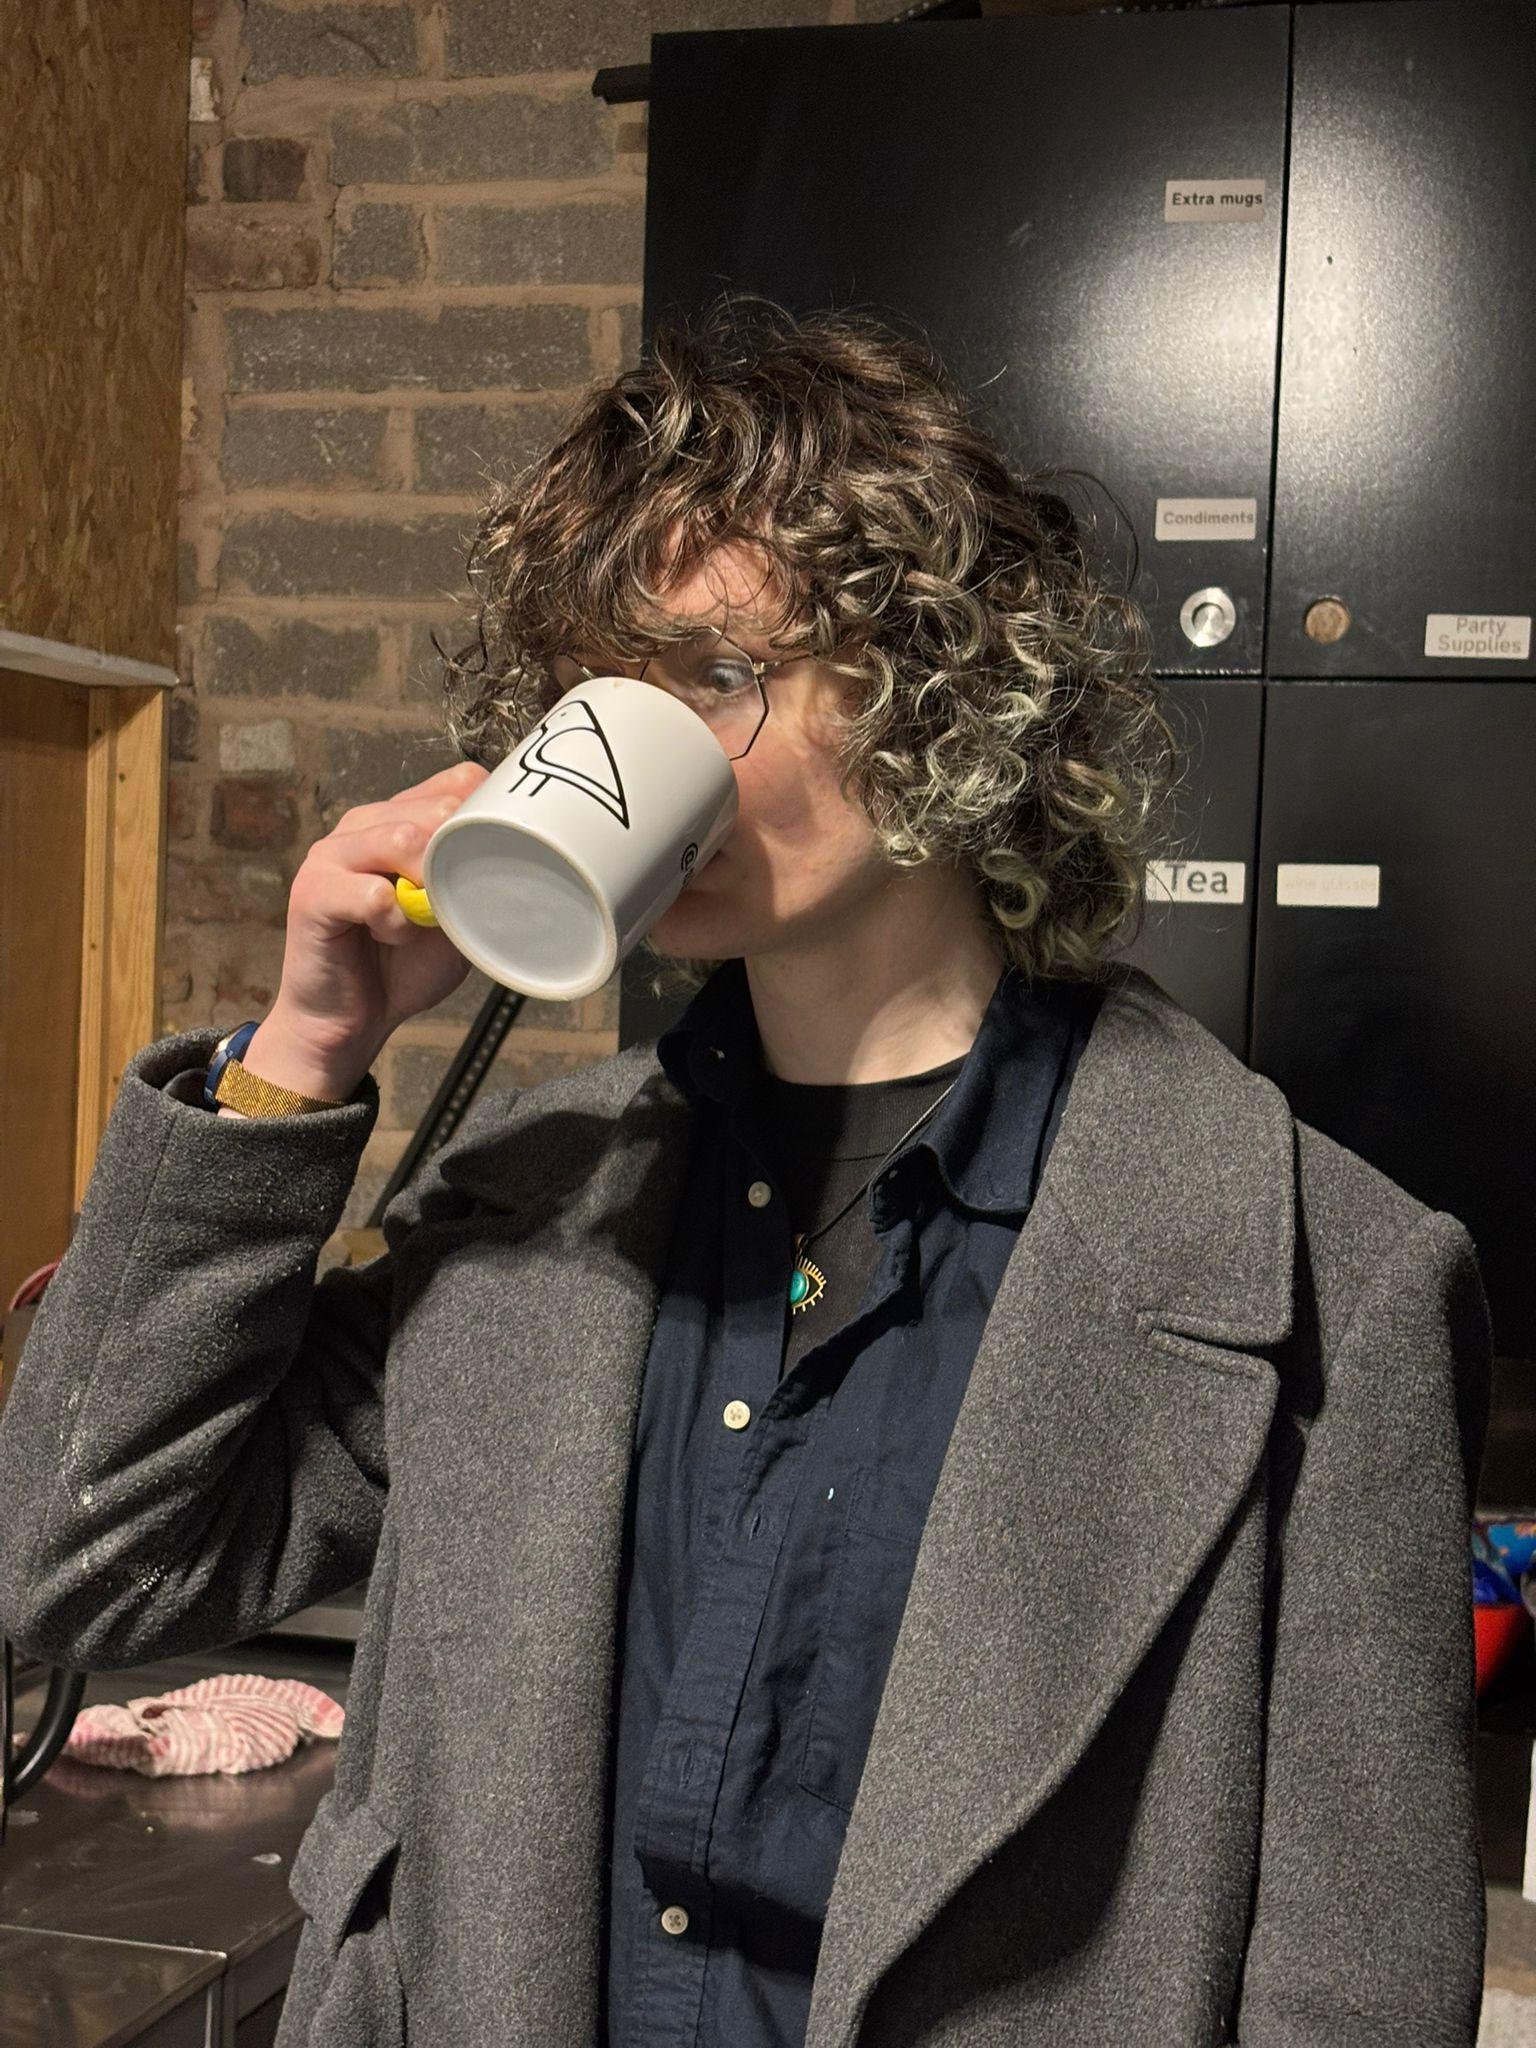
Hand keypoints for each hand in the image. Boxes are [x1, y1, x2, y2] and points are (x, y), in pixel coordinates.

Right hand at [239, 759, 489, 1101]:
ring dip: (425, 887)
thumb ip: (478, 884)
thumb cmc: (403, 966)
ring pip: (401, 840)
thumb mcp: (458, 919)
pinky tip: (392, 937)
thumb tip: (530, 866)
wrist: (352, 1021)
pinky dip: (395, 922)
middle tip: (454, 901)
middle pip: (435, 808)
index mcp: (400, 820)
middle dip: (459, 857)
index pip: (458, 782)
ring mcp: (332, 853)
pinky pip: (372, 892)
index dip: (487, 816)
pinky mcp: (313, 891)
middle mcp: (364, 825)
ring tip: (420, 922)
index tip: (500, 858)